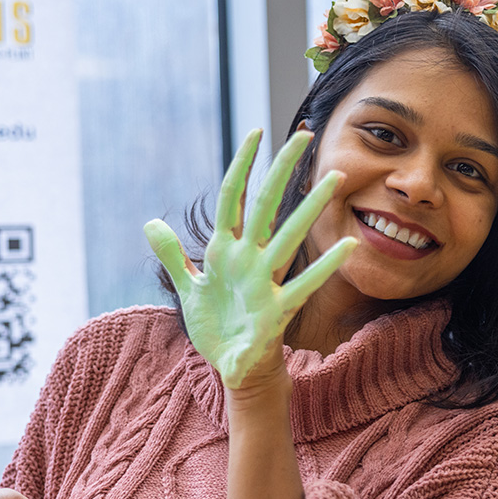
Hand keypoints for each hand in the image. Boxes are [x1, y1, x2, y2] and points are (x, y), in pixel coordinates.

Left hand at [144, 129, 357, 388]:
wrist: (234, 366)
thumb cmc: (217, 326)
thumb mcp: (190, 287)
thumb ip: (173, 255)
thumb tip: (150, 223)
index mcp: (224, 250)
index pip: (232, 197)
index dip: (241, 165)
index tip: (256, 132)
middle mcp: (248, 258)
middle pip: (264, 205)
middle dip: (281, 170)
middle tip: (304, 137)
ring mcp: (266, 280)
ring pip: (288, 235)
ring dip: (310, 207)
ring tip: (334, 179)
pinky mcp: (278, 308)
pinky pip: (304, 282)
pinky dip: (325, 265)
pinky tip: (347, 246)